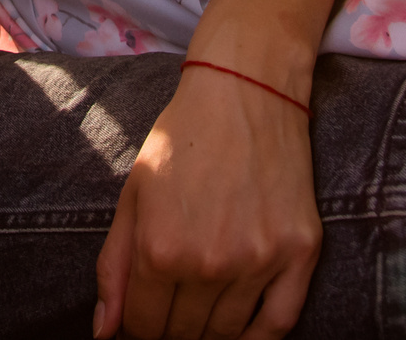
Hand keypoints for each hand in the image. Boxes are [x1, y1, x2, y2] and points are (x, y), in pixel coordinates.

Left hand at [95, 72, 323, 339]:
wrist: (246, 91)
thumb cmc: (182, 139)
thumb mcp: (133, 195)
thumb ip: (114, 267)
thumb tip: (105, 332)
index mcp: (160, 248)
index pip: (145, 326)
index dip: (139, 329)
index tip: (143, 319)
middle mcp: (210, 262)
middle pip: (185, 334)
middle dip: (171, 331)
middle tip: (172, 311)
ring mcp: (259, 260)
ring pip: (228, 333)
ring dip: (210, 332)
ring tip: (200, 313)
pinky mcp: (300, 252)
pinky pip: (280, 323)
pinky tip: (242, 335)